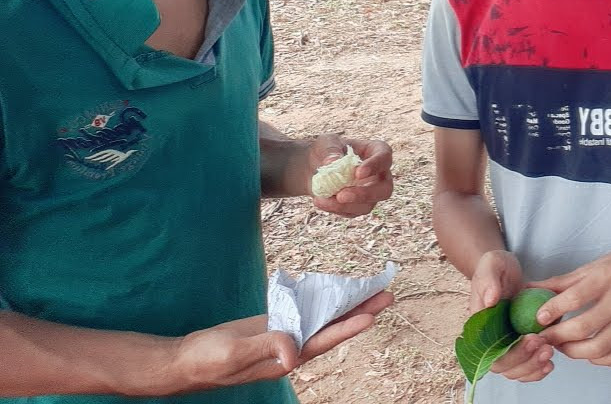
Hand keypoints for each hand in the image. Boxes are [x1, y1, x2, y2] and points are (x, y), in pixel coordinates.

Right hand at [171, 291, 393, 390]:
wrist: (185, 359)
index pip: (323, 340)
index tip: (372, 314)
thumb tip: (293, 353)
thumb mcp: (233, 354)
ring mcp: (283, 336)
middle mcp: (290, 348)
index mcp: (284, 358)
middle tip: (386, 293)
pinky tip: (333, 288)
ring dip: (345, 303)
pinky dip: (320, 299)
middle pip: (331, 327)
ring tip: (370, 288)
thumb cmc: (206, 360)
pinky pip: (303, 311)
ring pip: (321, 317)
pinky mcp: (273, 325)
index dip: (348, 326)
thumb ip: (264, 348)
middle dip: (358, 311)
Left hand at [309, 136, 392, 216]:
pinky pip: (352, 213)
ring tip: (320, 199)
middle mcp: (379, 174)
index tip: (358, 173)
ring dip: (344, 206)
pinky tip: (320, 200)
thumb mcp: (326, 143)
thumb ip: (330, 151)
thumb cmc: (326, 149)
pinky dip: (335, 209)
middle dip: (365, 194)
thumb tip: (331, 162)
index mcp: (376, 151)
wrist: (314, 166)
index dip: (375, 166)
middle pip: (385, 189)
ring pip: (367, 206)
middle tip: (341, 196)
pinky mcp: (358, 206)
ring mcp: (371, 192)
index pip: (385, 157)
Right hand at [470, 251, 554, 383]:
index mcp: (478, 326)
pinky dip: (536, 370)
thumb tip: (490, 301)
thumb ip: (488, 281)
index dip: (511, 353)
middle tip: (546, 346)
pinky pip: (524, 367)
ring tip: (549, 353)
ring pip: (515, 371)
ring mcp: (503, 344)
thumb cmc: (496, 267)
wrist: (504, 271)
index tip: (531, 338)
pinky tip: (549, 363)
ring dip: (532, 368)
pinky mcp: (518, 345)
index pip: (489, 352)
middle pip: (503, 366)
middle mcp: (488, 340)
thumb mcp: (491, 265)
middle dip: (526, 361)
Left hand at [530, 244, 610, 366]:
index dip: (553, 310)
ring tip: (561, 345)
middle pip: (584, 327)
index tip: (538, 318)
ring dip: (573, 352)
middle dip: (557, 336)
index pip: (575, 298)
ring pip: (597, 348)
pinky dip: (593, 359)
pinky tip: (584, 350)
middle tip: (544, 337)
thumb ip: (561, 282)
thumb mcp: (591, 266)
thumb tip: (530, 289)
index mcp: (607, 278)